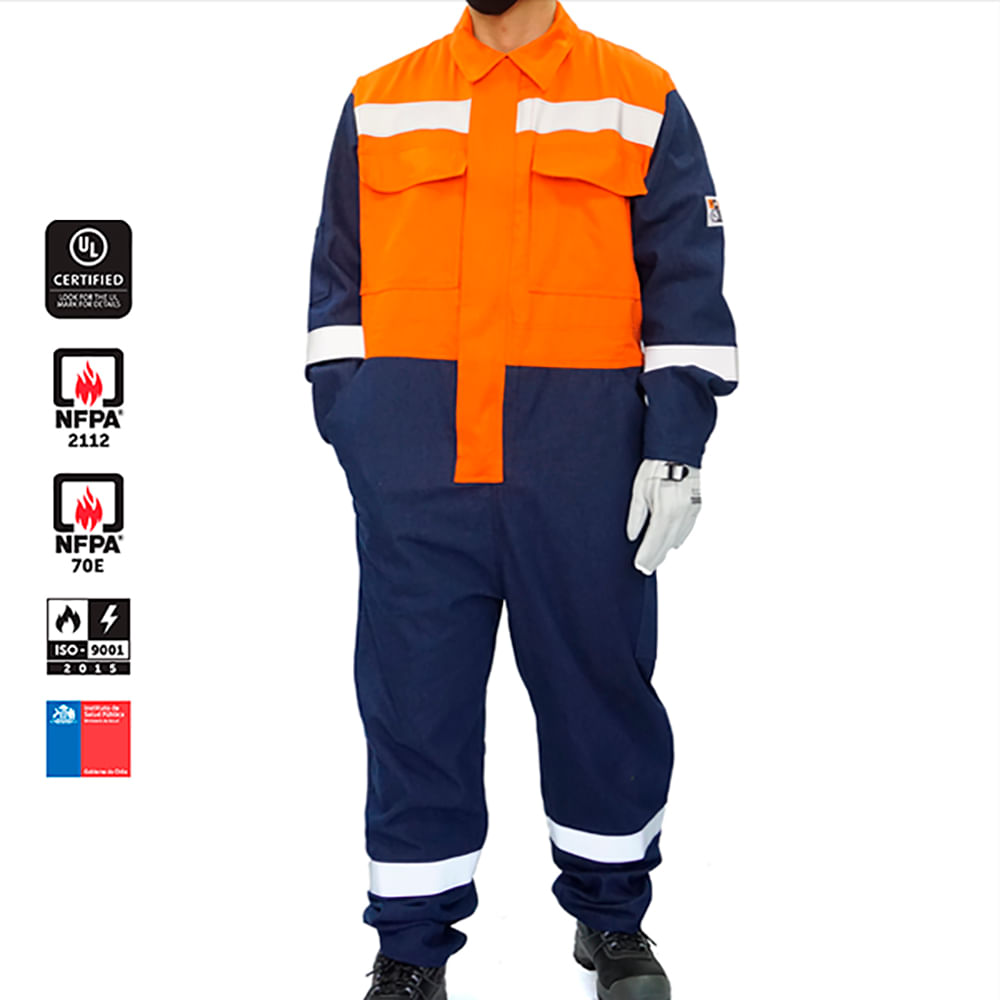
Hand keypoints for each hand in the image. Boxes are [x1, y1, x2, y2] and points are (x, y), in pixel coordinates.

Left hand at [626, 460, 701, 574]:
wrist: (678, 451)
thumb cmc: (655, 468)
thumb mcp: (639, 491)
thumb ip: (636, 516)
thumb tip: (632, 536)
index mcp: (665, 512)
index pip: (654, 542)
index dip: (646, 556)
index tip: (639, 567)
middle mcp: (681, 515)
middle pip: (667, 544)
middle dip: (655, 557)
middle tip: (645, 568)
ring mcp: (691, 511)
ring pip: (678, 538)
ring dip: (666, 549)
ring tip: (655, 559)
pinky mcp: (696, 506)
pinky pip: (686, 529)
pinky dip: (678, 538)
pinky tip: (672, 544)